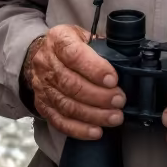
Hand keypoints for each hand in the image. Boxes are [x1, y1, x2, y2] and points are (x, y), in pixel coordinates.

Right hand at [21, 24, 126, 141]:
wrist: (41, 54)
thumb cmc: (70, 45)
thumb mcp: (84, 35)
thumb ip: (101, 47)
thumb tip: (125, 63)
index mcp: (59, 40)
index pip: (74, 54)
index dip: (95, 69)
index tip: (113, 80)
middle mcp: (46, 63)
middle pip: (71, 84)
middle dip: (99, 96)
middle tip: (119, 101)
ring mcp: (42, 86)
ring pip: (66, 105)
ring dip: (93, 114)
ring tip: (114, 117)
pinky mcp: (42, 104)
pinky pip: (59, 121)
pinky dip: (78, 129)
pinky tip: (96, 131)